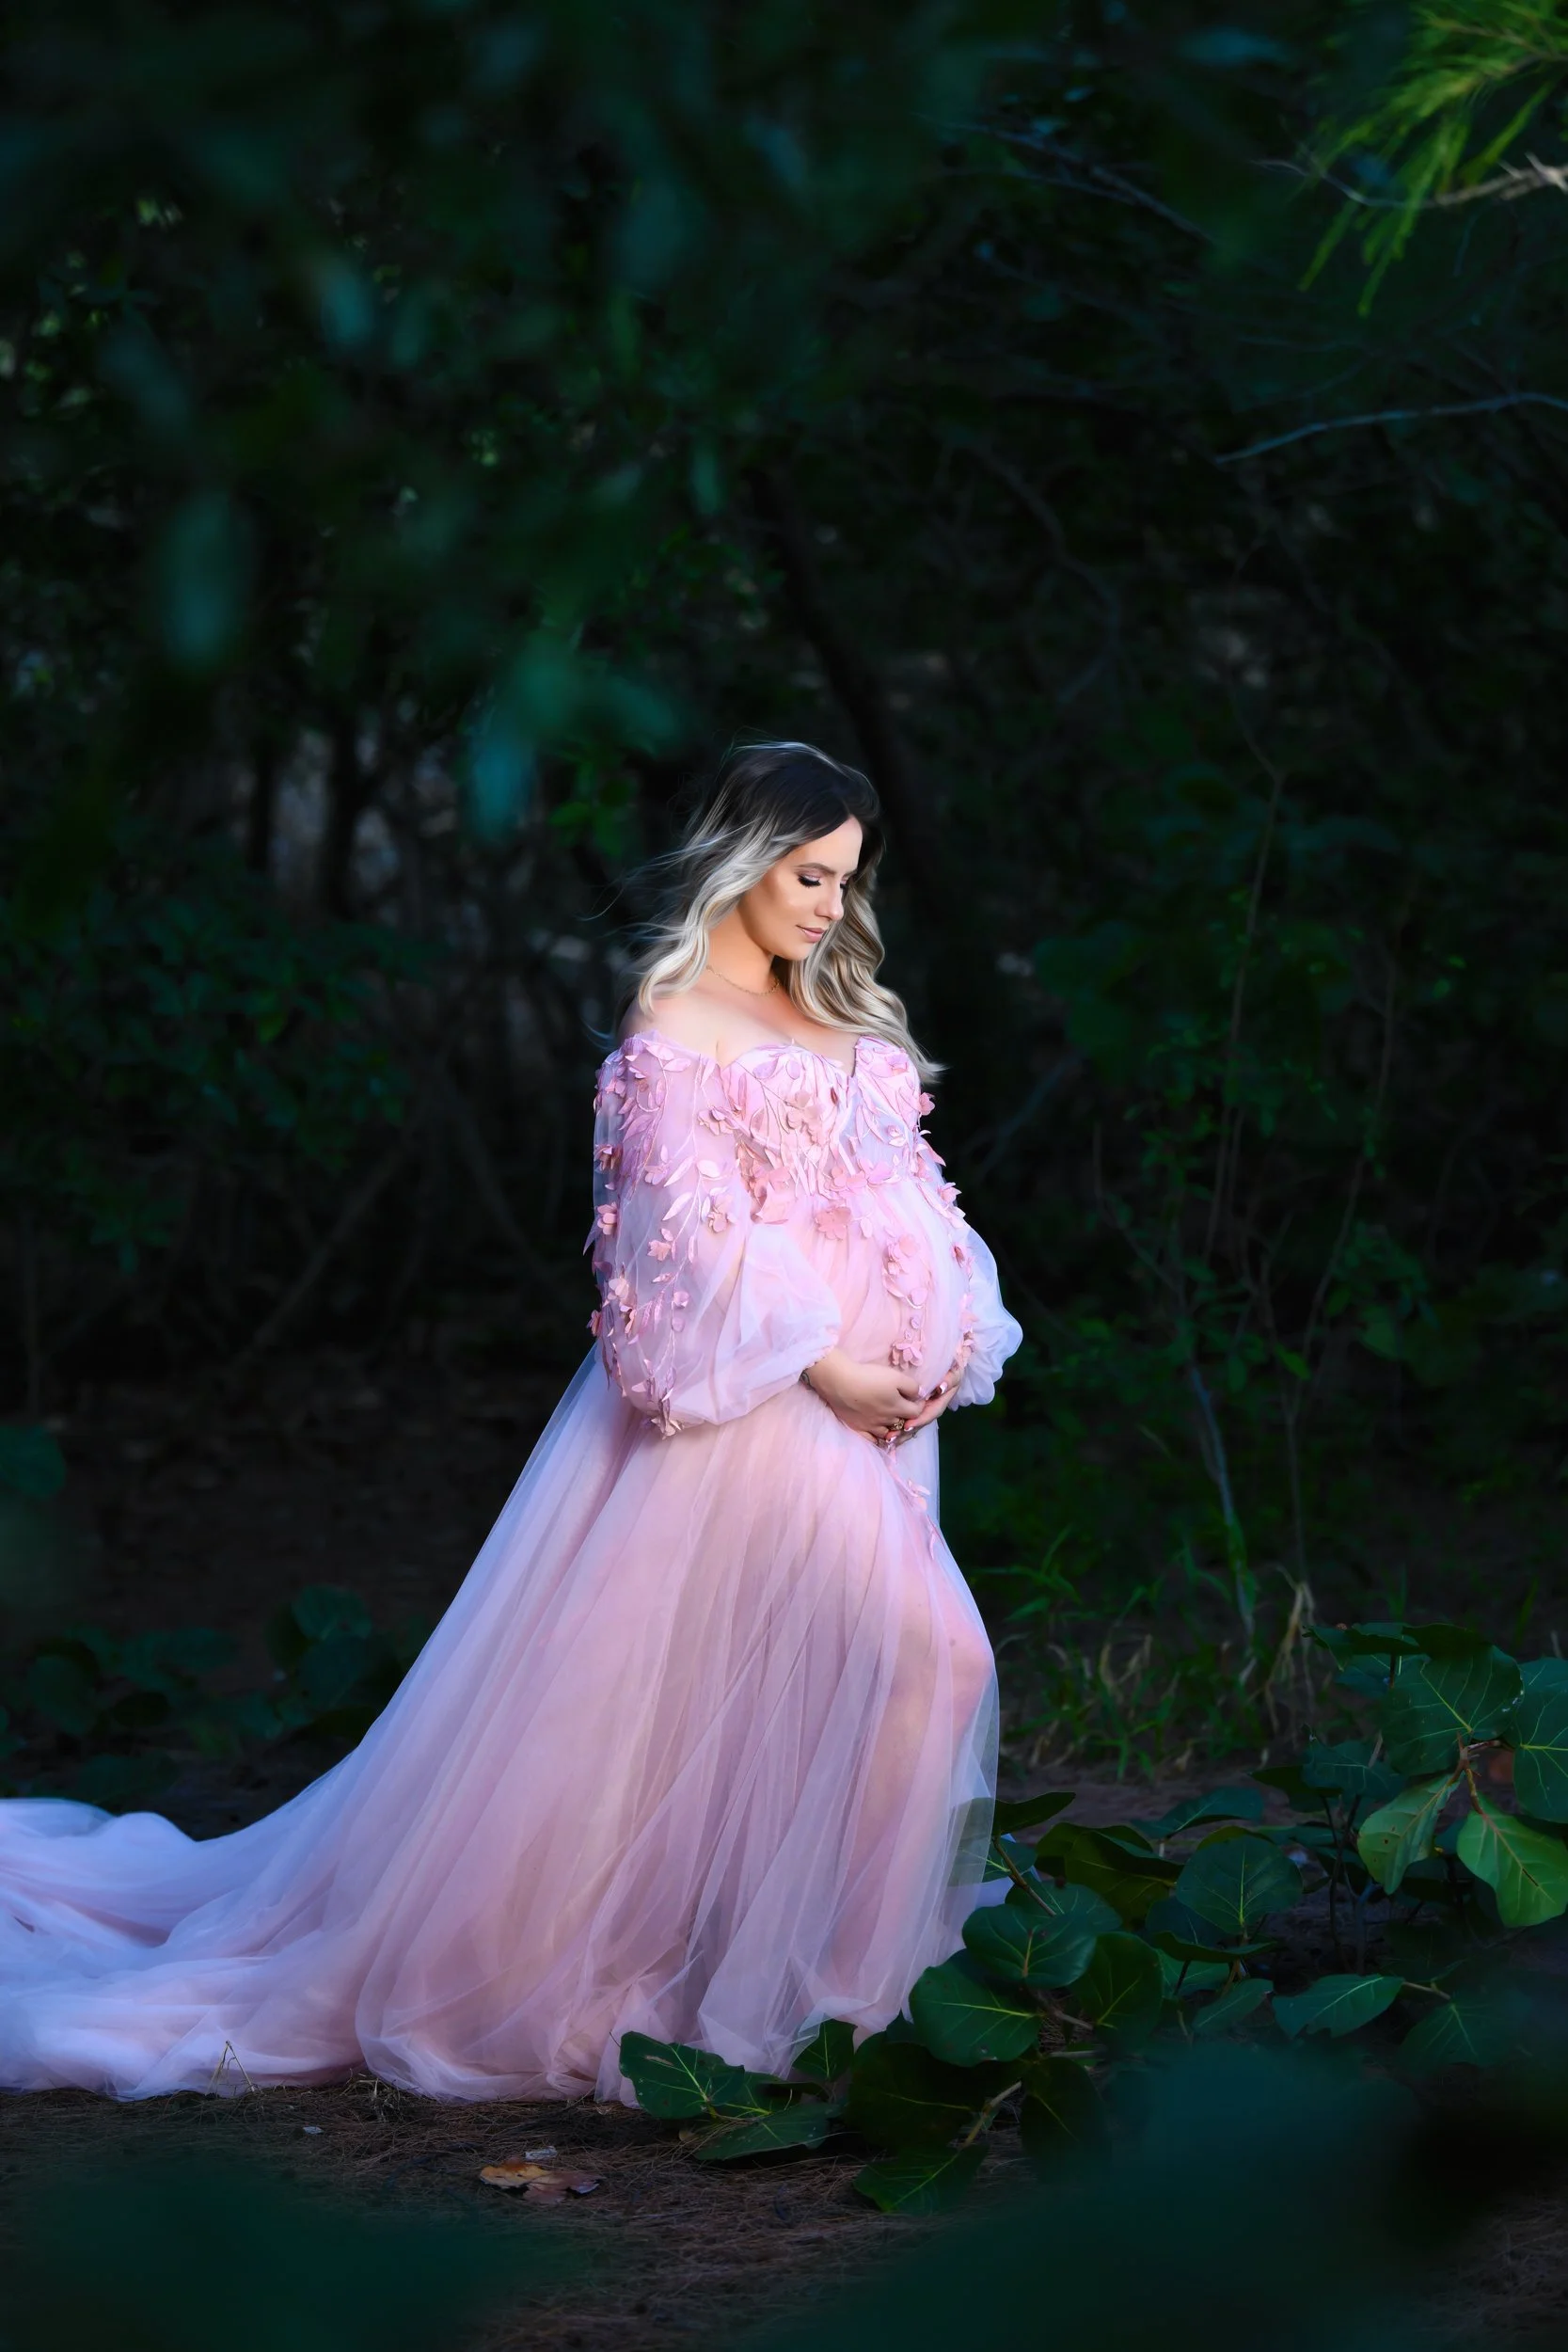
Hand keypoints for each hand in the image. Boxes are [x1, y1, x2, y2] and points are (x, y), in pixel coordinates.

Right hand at [803, 1348, 925, 1442]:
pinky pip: (871, 1440)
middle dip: (906, 1417)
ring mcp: (872, 1427)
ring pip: (888, 1433)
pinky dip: (877, 1438)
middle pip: (903, 1423)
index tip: (916, 1398)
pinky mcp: (858, 1428)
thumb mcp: (895, 1376)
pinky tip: (877, 1433)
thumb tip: (920, 1395)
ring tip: (891, 1420)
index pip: (916, 1412)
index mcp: (897, 1407)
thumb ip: (911, 1387)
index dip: (918, 1405)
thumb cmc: (869, 1377)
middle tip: (903, 1408)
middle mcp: (887, 1420)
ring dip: (892, 1428)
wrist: (840, 1382)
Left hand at [894, 1353, 963, 1440]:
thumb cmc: (947, 1364)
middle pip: (921, 1421)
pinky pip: (907, 1416)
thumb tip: (940, 1388)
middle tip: (893, 1437)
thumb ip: (950, 1379)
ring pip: (914, 1421)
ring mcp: (924, 1405)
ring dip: (902, 1432)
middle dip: (908, 1430)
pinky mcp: (914, 1404)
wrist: (942, 1357)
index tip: (908, 1426)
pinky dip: (898, 1424)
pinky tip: (886, 1433)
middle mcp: (933, 1405)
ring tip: (888, 1438)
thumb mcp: (953, 1370)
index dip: (921, 1420)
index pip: (932, 1412)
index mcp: (942, 1399)